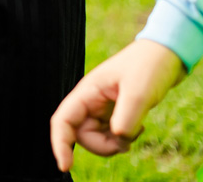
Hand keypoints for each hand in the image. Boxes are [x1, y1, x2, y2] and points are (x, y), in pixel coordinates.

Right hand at [49, 39, 186, 170]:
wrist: (163, 57)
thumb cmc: (147, 68)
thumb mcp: (139, 92)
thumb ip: (126, 117)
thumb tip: (117, 138)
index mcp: (87, 91)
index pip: (63, 120)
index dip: (59, 143)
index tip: (65, 166)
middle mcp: (90, 101)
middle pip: (82, 135)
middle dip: (104, 146)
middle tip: (128, 139)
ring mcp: (101, 108)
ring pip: (98, 138)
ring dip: (117, 143)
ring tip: (138, 129)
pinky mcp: (114, 113)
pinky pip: (111, 136)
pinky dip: (125, 139)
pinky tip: (139, 127)